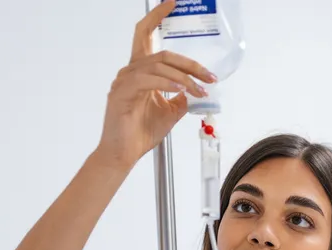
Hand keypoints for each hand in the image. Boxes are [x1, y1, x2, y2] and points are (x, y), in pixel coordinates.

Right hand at [93, 1, 216, 170]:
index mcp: (141, 71)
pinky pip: (148, 80)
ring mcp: (124, 80)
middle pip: (162, 53)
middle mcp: (131, 70)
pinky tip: (181, 89)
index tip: (172, 3)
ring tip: (200, 90)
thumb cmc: (140, 131)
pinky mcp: (122, 92)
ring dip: (184, 77)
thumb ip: (181, 96)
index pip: (147, 35)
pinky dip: (167, 83)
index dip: (158, 16)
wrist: (124, 153)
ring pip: (158, 65)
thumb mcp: (170, 112)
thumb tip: (196, 88)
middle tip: (210, 76)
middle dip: (190, 63)